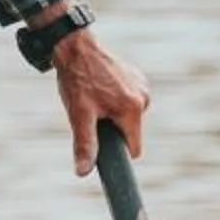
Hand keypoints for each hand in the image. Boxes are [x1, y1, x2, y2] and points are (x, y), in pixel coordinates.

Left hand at [51, 28, 149, 177]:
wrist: (76, 47)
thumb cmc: (77, 80)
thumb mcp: (79, 115)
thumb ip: (85, 144)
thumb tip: (83, 171)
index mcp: (133, 109)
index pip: (134, 148)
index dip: (118, 151)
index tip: (104, 146)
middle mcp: (143, 97)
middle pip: (130, 131)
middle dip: (112, 128)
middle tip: (92, 112)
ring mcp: (142, 86)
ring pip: (128, 116)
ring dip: (113, 113)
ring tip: (94, 97)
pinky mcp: (137, 77)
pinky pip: (129, 101)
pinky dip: (116, 99)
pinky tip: (101, 86)